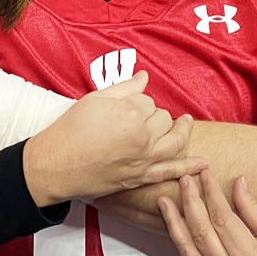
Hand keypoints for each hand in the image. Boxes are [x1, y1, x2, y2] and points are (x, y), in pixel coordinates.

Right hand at [23, 72, 206, 204]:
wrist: (54, 165)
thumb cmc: (70, 130)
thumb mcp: (95, 99)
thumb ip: (124, 87)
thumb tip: (144, 77)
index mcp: (131, 114)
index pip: (148, 101)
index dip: (138, 102)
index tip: (125, 106)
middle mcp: (142, 137)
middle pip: (163, 119)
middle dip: (155, 115)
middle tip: (139, 117)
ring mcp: (143, 160)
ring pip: (175, 142)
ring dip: (183, 132)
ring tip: (186, 124)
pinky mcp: (139, 178)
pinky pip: (169, 172)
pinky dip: (187, 169)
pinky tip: (202, 164)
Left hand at [159, 172, 256, 255]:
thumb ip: (255, 211)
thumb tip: (239, 184)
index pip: (222, 218)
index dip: (212, 193)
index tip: (206, 175)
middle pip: (201, 230)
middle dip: (190, 202)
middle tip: (184, 180)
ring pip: (188, 248)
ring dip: (174, 222)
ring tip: (165, 202)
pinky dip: (179, 241)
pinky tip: (174, 227)